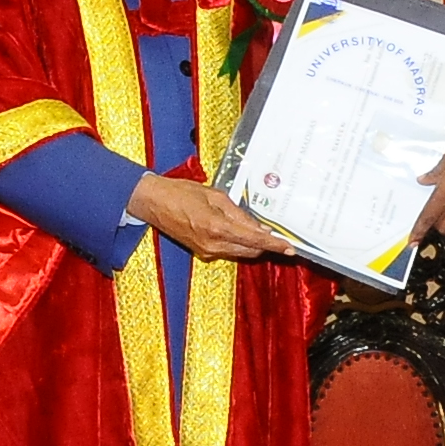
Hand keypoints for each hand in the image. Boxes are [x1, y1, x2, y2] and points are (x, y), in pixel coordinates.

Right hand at [129, 174, 287, 263]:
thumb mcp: (215, 196)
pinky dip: (238, 243)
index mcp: (217, 227)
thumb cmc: (182, 193)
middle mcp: (213, 244)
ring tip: (261, 230)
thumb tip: (260, 228)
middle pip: (250, 250)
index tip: (290, 249)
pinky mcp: (202, 252)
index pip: (254, 240)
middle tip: (279, 235)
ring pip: (240, 252)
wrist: (153, 203)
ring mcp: (206, 251)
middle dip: (266, 244)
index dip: (275, 245)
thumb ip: (239, 214)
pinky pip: (228, 250)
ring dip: (252, 244)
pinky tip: (240, 231)